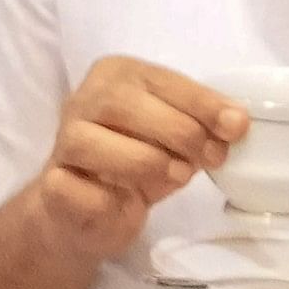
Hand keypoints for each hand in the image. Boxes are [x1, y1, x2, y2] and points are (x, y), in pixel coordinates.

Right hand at [22, 57, 245, 261]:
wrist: (91, 213)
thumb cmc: (138, 164)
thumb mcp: (176, 138)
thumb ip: (201, 125)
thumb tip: (236, 122)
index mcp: (115, 75)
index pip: (159, 79)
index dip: (201, 102)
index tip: (236, 126)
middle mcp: (82, 100)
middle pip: (123, 102)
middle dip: (178, 130)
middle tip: (211, 156)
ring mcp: (62, 142)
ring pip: (93, 142)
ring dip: (145, 161)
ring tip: (178, 176)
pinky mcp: (52, 184)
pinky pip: (77, 188)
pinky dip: (109, 198)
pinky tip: (127, 202)